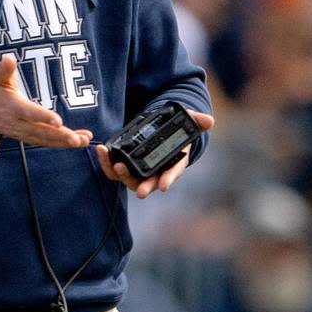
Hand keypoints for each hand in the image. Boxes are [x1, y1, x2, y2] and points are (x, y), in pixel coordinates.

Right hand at [0, 55, 91, 147]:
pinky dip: (62, 143)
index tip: (58, 121)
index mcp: (14, 108)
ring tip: (83, 141)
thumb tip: (8, 58)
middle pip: (41, 131)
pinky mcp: (30, 137)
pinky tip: (78, 142)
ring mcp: (25, 132)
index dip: (43, 117)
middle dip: (60, 136)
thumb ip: (4, 69)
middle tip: (77, 139)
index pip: (29, 113)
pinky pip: (47, 142)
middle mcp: (20, 123)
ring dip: (65, 142)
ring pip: (46, 139)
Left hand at [97, 109, 214, 198]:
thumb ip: (196, 121)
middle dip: (143, 186)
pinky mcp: (123, 163)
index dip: (168, 180)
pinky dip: (107, 163)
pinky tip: (101, 151)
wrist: (159, 129)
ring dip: (121, 174)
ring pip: (128, 178)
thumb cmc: (174, 130)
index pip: (171, 174)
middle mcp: (155, 170)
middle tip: (139, 190)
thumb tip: (209, 121)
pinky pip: (113, 168)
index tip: (163, 186)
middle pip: (148, 182)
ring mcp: (137, 169)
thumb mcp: (187, 123)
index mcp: (172, 163)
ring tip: (116, 165)